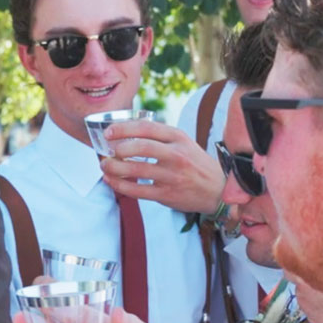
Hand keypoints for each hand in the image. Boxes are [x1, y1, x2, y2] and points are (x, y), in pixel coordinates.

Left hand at [99, 120, 224, 213]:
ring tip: (105, 166)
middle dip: (118, 148)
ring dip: (114, 168)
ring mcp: (172, 175)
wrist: (217, 189)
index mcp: (178, 137)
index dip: (123, 129)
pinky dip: (120, 185)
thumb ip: (159, 137)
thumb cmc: (195, 164)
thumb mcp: (183, 143)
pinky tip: (112, 181)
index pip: (147, 128)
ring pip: (136, 169)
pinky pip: (138, 190)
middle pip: (141, 147)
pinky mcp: (167, 194)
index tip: (108, 132)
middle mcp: (176, 154)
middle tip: (107, 151)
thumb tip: (125, 133)